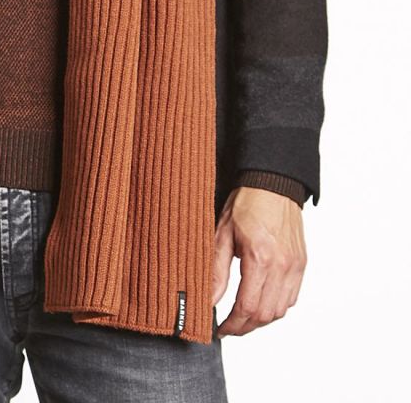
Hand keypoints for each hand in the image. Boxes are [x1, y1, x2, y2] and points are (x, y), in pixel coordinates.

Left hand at [212, 186, 306, 336]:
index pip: (247, 307)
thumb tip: (210, 299)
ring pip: (280, 310)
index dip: (232, 325)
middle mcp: (282, 266)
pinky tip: (261, 302)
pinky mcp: (301, 264)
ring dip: (261, 319)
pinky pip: (292, 298)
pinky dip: (276, 307)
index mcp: (259, 258)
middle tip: (229, 328)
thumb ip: (217, 270)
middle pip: (265, 314)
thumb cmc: (247, 203)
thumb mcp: (223, 233)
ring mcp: (295, 266)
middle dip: (245, 327)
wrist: (273, 183)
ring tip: (242, 317)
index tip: (220, 329)